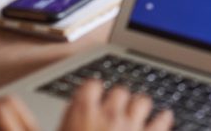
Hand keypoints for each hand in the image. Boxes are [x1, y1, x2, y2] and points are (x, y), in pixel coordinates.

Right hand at [59, 80, 173, 130]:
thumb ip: (55, 122)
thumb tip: (45, 109)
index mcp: (82, 112)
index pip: (91, 85)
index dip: (93, 90)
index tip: (93, 94)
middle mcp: (109, 114)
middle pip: (119, 91)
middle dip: (118, 99)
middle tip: (115, 108)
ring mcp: (131, 125)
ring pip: (142, 101)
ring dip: (140, 106)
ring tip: (138, 111)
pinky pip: (163, 120)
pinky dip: (164, 118)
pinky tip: (164, 118)